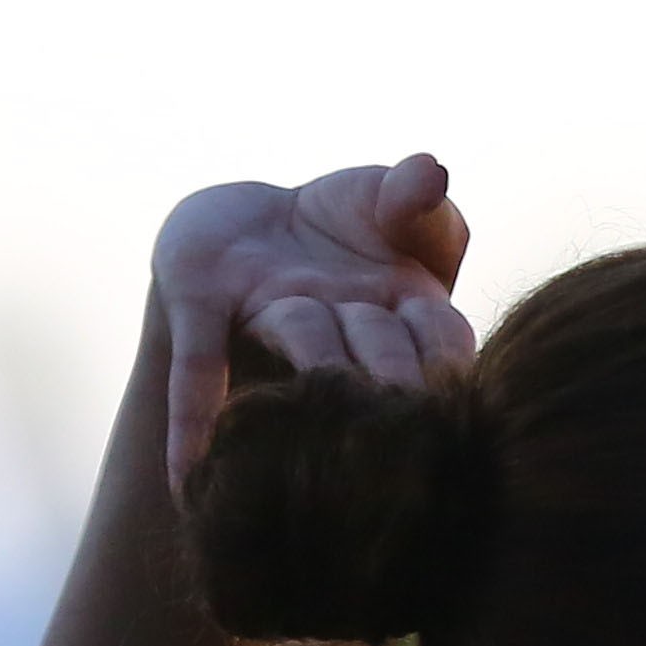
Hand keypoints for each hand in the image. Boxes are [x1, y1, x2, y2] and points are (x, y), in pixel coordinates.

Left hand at [155, 156, 471, 490]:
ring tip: (326, 417)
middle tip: (402, 419)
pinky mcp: (201, 298)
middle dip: (387, 376)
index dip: (450, 358)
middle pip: (373, 346)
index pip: (440, 334)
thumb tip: (429, 172)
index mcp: (401, 305)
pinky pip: (196, 360)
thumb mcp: (390, 197)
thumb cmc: (339, 223)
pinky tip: (183, 473)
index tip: (461, 389)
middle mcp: (340, 322)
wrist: (241, 221)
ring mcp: (270, 310)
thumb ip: (419, 196)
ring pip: (303, 339)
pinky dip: (192, 414)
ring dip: (317, 375)